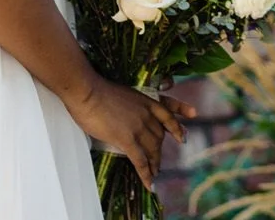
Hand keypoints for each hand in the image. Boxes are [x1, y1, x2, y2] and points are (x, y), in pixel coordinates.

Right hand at [64, 74, 196, 186]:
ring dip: (154, 164)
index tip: (186, 130)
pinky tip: (149, 183)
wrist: (88, 91)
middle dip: (159, 151)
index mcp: (147, 101)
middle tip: (158, 163)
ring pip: (153, 150)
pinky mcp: (127, 139)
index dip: (178, 123)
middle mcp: (147, 114)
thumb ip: (130, 106)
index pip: (169, 111)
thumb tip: (127, 118)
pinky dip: (146, 174)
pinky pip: (141, 160)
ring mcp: (139, 127)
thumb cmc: (98, 91)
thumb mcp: (123, 94)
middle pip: (160, 136)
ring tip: (154, 174)